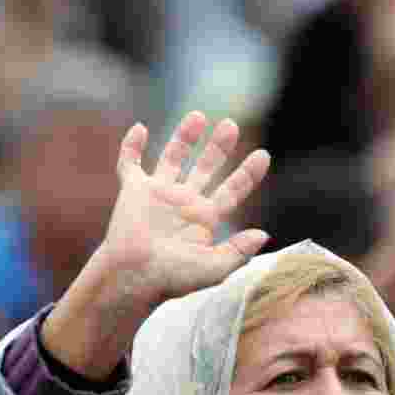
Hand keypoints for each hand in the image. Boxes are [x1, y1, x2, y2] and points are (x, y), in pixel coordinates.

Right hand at [43, 112, 270, 377]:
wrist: (133, 277)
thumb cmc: (171, 278)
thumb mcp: (213, 269)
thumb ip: (238, 252)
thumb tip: (264, 234)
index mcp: (204, 219)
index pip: (231, 191)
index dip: (247, 174)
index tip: (263, 155)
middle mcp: (183, 203)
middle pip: (205, 168)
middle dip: (218, 148)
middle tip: (231, 126)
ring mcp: (158, 194)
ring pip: (173, 158)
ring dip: (184, 137)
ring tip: (199, 116)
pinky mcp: (133, 190)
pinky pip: (130, 163)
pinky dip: (132, 146)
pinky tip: (141, 128)